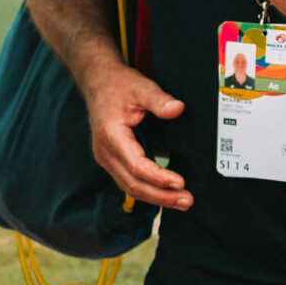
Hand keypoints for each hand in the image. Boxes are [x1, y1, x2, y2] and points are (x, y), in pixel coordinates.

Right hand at [80, 58, 190, 209]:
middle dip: (161, 196)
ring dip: (157, 198)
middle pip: (133, 184)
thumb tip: (178, 109)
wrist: (97, 83)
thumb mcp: (140, 87)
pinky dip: (149, 191)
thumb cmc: (117, 85)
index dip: (158, 178)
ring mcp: (107, 159)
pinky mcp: (112, 161)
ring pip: (130, 188)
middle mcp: (105, 152)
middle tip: (187, 201)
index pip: (136, 166)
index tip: (179, 182)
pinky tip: (167, 194)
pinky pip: (129, 182)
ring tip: (182, 202)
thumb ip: (159, 100)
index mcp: (111, 135)